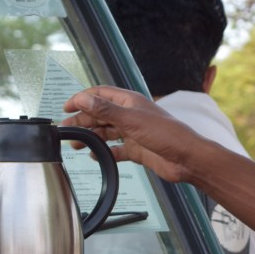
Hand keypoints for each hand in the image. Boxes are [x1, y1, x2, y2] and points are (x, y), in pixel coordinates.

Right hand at [62, 86, 201, 183]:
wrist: (188, 158)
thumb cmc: (167, 135)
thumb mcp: (132, 120)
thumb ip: (106, 110)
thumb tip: (83, 99)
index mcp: (131, 102)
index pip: (101, 94)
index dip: (82, 98)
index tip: (66, 107)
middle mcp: (132, 116)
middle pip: (101, 114)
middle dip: (83, 121)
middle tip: (67, 130)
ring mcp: (134, 133)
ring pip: (107, 132)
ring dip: (91, 136)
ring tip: (76, 144)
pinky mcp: (138, 150)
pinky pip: (116, 150)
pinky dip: (105, 152)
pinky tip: (95, 155)